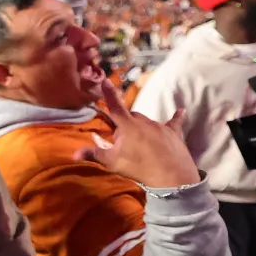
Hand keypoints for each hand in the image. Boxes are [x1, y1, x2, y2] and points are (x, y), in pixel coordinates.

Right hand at [76, 81, 198, 187]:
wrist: (171, 176)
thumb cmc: (139, 167)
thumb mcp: (112, 162)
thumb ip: (94, 154)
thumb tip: (74, 153)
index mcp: (128, 126)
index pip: (115, 106)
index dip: (109, 93)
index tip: (106, 80)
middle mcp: (144, 121)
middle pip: (131, 116)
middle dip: (124, 124)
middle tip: (122, 142)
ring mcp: (160, 126)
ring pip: (147, 121)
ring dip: (141, 127)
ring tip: (141, 144)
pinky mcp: (174, 133)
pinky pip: (175, 121)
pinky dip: (176, 117)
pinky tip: (181, 111)